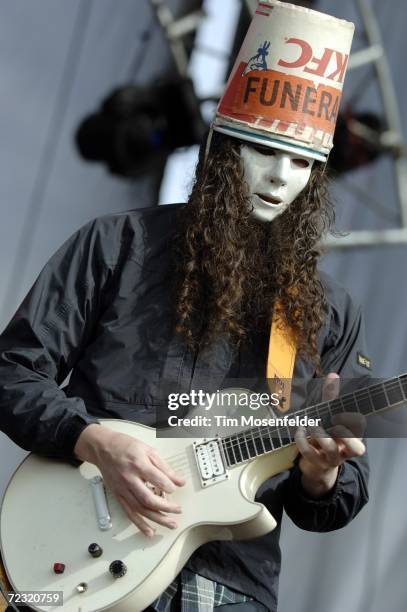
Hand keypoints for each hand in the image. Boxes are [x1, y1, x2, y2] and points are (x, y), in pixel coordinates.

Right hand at [74, 424, 184, 536]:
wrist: (103, 448)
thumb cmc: (125, 446)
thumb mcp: (148, 450)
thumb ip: (164, 467)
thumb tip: (178, 480)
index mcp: (138, 465)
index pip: (158, 480)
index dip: (169, 486)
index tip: (175, 488)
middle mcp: (129, 479)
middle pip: (148, 499)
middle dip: (166, 508)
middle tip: (178, 510)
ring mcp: (123, 489)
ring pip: (140, 509)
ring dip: (157, 519)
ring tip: (170, 524)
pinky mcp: (118, 496)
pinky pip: (129, 513)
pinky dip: (140, 524)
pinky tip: (149, 531)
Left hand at [294, 373, 365, 497]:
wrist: (316, 464)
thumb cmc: (326, 435)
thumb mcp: (328, 415)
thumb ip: (331, 396)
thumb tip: (333, 374)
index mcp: (353, 435)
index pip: (361, 427)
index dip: (351, 419)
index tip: (336, 413)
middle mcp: (346, 449)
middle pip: (358, 449)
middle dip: (344, 434)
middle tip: (331, 422)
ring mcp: (333, 459)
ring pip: (332, 450)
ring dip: (319, 434)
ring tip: (310, 424)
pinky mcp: (318, 464)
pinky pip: (311, 455)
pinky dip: (302, 441)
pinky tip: (299, 431)